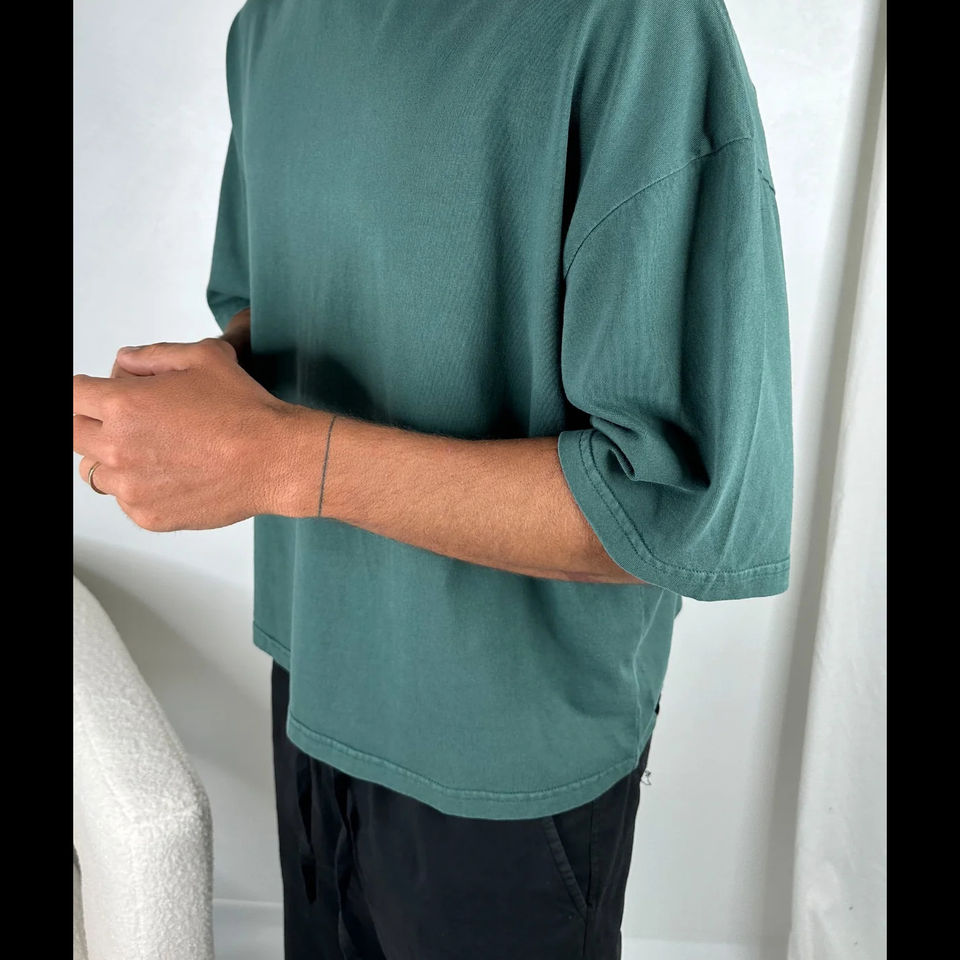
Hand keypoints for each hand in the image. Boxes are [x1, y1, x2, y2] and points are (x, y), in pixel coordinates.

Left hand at [74, 338, 302, 530]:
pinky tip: (170, 476)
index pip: (71, 395)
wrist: (274, 459)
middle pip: (74, 434)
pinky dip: (139, 490)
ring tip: (148, 452)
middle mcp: (118, 447)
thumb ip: (153, 355)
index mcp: (124, 404)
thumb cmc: (244, 411)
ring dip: (110, 459)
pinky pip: (125, 502)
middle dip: (92, 423)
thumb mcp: (203, 357)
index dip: (85, 391)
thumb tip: (127, 362)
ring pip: (94, 473)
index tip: (96, 395)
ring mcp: (131, 487)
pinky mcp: (148, 516)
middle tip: (123, 422)